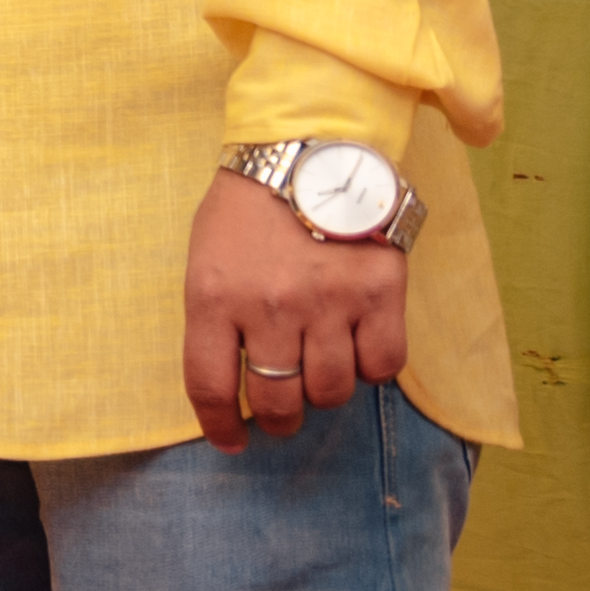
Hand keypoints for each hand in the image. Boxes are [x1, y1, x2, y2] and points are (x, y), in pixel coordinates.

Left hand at [185, 170, 408, 446]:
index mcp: (214, 297)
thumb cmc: (248, 209)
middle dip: (278, 419)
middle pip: (278, 400)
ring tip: (320, 371)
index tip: (230, 441)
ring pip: (333, 389)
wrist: (310, 149)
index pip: (210, 386)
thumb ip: (216, 318)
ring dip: (325, 392)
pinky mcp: (380, 290)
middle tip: (283, 413)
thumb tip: (233, 385)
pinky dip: (373, 367)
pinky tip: (360, 346)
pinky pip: (384, 364)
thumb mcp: (205, 260)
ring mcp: (329, 300)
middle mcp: (271, 305)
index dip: (220, 426)